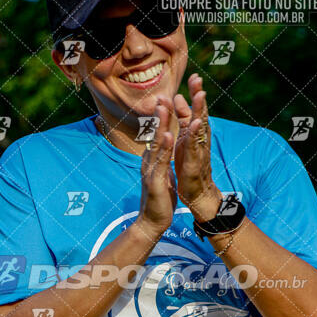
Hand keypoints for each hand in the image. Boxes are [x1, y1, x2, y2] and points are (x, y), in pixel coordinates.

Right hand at [136, 101, 176, 238]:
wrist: (152, 221)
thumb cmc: (159, 199)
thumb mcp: (161, 174)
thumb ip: (161, 160)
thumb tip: (160, 149)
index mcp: (153, 160)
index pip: (158, 135)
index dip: (162, 118)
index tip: (166, 100)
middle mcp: (149, 161)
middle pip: (155, 134)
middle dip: (160, 114)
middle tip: (162, 94)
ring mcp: (150, 170)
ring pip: (156, 144)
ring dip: (161, 125)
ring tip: (164, 107)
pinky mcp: (154, 181)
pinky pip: (160, 162)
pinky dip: (163, 148)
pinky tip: (167, 135)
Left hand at [173, 73, 221, 221]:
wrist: (198, 194)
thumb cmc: (190, 168)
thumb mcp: (184, 142)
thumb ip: (182, 122)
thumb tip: (178, 100)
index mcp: (193, 135)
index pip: (194, 111)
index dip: (194, 94)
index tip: (193, 76)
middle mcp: (198, 140)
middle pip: (200, 114)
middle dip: (198, 96)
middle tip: (197, 78)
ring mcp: (199, 151)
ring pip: (200, 128)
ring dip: (200, 111)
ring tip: (200, 94)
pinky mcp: (195, 163)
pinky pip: (195, 147)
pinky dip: (195, 135)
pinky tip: (195, 123)